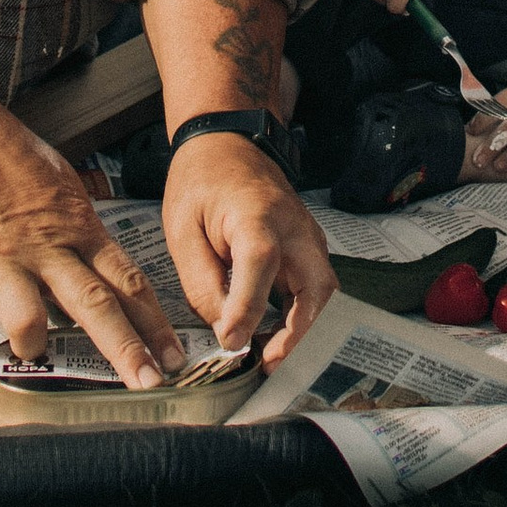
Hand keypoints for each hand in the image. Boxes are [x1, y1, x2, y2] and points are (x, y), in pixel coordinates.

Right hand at [0, 100, 186, 385]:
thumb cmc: (9, 156)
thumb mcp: (63, 185)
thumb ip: (82, 230)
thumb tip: (103, 269)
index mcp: (76, 226)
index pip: (127, 279)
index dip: (154, 321)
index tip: (173, 355)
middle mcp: (44, 245)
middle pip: (95, 304)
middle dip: (125, 349)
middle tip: (148, 382)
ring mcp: (0, 257)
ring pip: (29, 320)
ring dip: (34, 346)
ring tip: (32, 352)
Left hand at [161, 137, 336, 365]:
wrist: (227, 144)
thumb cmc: (202, 181)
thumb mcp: (183, 229)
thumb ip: (201, 283)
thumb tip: (225, 331)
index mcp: (257, 214)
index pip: (261, 263)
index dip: (248, 307)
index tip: (232, 342)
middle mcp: (295, 228)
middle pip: (317, 288)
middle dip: (298, 334)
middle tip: (267, 363)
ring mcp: (308, 239)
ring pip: (324, 295)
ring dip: (303, 331)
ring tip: (268, 356)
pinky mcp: (308, 250)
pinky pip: (314, 291)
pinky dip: (300, 319)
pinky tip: (272, 336)